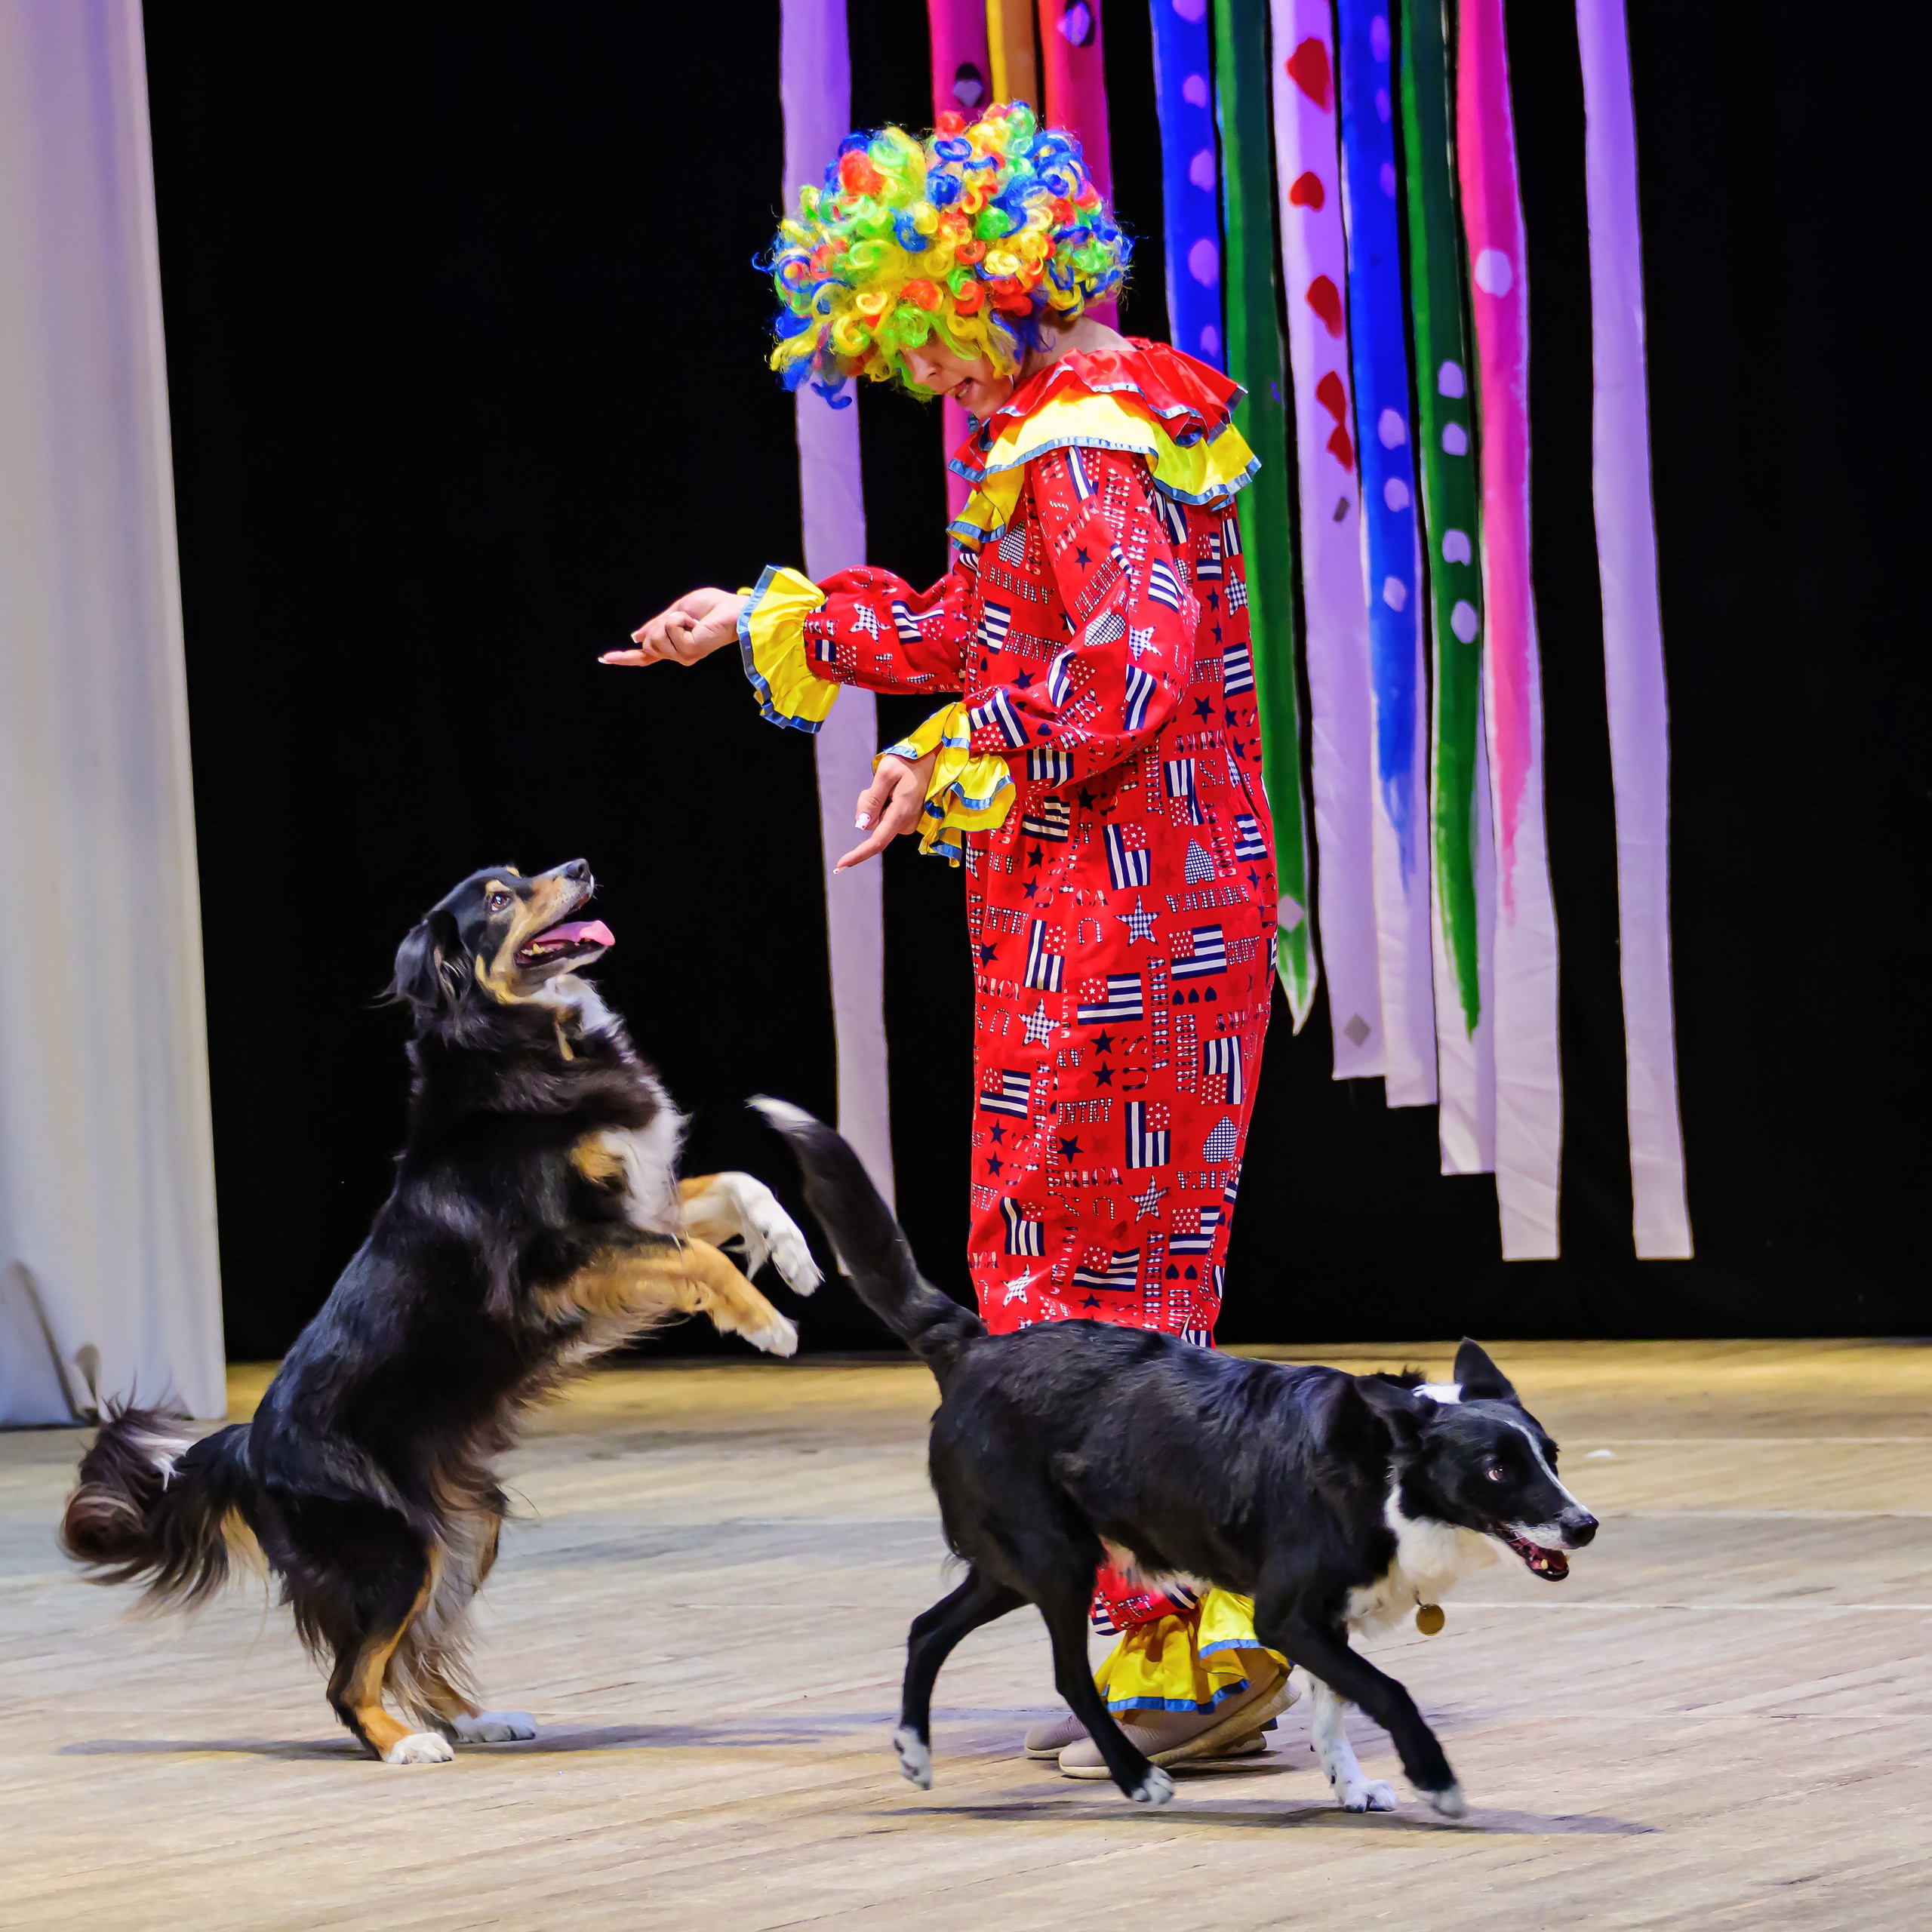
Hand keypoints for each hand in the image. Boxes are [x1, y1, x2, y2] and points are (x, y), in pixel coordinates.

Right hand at [601, 587, 745, 666]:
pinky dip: (680, 620)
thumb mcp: (676, 611)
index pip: (644, 656)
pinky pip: (669, 629)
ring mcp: (683, 657)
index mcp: (674, 646)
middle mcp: (677, 655)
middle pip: (647, 642)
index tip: (603, 659)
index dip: (623, 658)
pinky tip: (696, 623)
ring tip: (692, 620)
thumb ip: (656, 625)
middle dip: (659, 623)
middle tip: (683, 617)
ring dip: (671, 620)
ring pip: (655, 637)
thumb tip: (634, 637)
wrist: (732, 610)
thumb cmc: (711, 607)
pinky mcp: (688, 652)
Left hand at [835, 751, 936, 870]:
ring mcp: (909, 823)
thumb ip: (872, 799)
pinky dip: (883, 805)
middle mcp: (906, 825)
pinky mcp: (909, 820)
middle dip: (867, 808)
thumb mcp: (886, 773)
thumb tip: (862, 825)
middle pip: (873, 826)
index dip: (858, 854)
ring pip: (878, 821)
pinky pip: (886, 817)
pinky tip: (894, 791)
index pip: (877, 841)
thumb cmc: (909, 763)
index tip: (840, 865)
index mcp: (901, 814)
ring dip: (876, 804)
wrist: (932, 759)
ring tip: (890, 786)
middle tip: (876, 786)